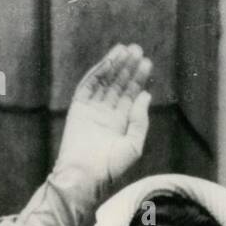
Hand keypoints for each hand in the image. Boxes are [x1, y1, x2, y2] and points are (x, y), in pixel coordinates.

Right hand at [53, 43, 151, 196]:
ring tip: (126, 50)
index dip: (138, 80)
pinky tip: (110, 61)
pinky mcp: (78, 108)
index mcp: (120, 124)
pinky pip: (89, 86)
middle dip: (128, 68)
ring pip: (105, 83)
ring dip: (115, 66)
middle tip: (138, 50)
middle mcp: (106, 115)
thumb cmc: (111, 167)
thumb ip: (139, 121)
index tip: (147, 64)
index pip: (130, 97)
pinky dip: (99, 72)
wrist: (85, 176)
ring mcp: (92, 110)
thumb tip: (145, 95)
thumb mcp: (133, 145)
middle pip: (119, 86)